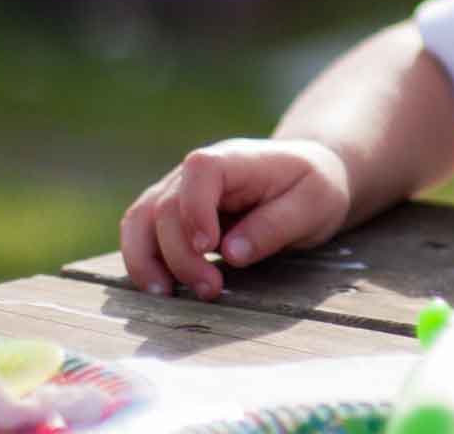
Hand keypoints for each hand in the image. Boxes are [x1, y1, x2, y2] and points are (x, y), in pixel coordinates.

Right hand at [120, 137, 351, 299]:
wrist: (308, 178)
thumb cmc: (313, 188)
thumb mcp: (313, 205)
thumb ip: (274, 226)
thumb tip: (231, 253)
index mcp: (237, 159)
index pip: (200, 170)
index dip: (195, 208)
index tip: (209, 247)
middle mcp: (199, 171)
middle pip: (166, 206)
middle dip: (181, 255)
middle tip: (210, 290)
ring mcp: (180, 190)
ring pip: (140, 220)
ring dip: (146, 261)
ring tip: (166, 295)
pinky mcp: (173, 214)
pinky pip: (141, 233)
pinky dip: (143, 260)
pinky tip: (162, 287)